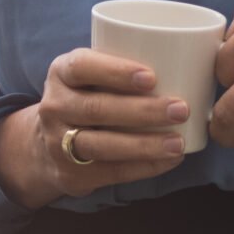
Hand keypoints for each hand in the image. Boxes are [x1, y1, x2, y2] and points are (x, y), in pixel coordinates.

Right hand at [0, 48, 190, 209]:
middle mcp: (54, 106)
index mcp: (61, 73)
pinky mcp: (70, 173)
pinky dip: (144, 167)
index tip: (151, 77)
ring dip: (145, 145)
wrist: (47, 144)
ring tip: (179, 143)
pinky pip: (111, 172)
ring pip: (103, 145)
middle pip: (97, 109)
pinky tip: (169, 160)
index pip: (82, 67)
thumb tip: (185, 60)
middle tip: (181, 109)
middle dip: (142, 111)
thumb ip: (119, 68)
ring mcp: (57, 142)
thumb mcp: (89, 76)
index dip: (115, 71)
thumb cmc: (87, 98)